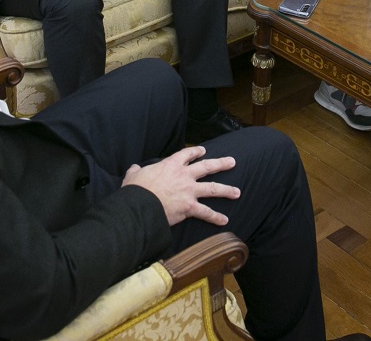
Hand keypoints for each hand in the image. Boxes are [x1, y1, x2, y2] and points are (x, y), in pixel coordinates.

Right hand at [123, 145, 239, 225]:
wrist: (140, 205)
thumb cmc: (136, 190)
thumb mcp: (133, 175)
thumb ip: (136, 170)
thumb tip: (134, 168)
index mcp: (171, 165)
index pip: (187, 154)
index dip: (196, 152)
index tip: (203, 151)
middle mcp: (184, 175)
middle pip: (207, 167)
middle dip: (221, 164)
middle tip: (232, 162)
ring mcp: (189, 191)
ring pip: (212, 188)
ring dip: (226, 190)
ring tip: (237, 192)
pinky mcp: (189, 207)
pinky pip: (205, 213)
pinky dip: (215, 217)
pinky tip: (225, 220)